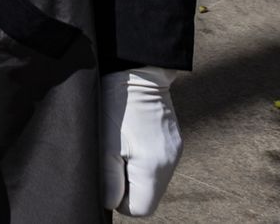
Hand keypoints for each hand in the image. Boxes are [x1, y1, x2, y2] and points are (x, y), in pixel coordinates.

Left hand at [101, 66, 183, 216]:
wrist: (136, 69)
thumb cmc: (116, 104)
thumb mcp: (104, 144)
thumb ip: (108, 180)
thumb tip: (110, 203)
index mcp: (154, 168)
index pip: (141, 209)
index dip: (119, 200)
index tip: (106, 178)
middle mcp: (169, 163)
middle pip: (147, 196)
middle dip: (126, 186)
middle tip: (109, 160)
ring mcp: (174, 150)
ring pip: (151, 179)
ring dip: (133, 171)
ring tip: (118, 146)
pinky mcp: (172, 139)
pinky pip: (156, 162)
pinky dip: (141, 158)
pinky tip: (129, 138)